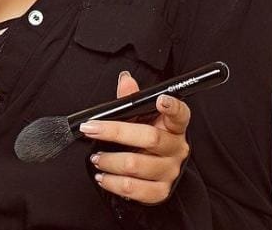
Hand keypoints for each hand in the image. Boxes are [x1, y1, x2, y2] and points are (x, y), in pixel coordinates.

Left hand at [79, 71, 190, 204]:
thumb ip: (131, 100)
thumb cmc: (144, 140)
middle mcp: (176, 148)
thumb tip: (126, 80)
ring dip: (109, 161)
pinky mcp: (160, 191)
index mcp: (173, 127)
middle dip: (114, 132)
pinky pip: (133, 189)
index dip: (172, 107)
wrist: (151, 174)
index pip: (180, 114)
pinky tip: (103, 177)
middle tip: (92, 130)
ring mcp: (170, 171)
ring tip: (96, 158)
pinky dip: (113, 183)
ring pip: (135, 165)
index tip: (160, 100)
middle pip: (149, 138)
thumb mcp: (139, 119)